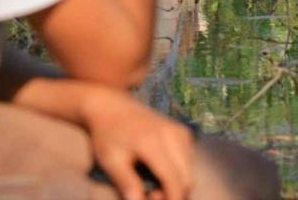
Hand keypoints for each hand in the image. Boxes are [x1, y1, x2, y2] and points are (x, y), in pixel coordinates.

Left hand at [77, 86, 194, 199]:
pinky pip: (188, 161)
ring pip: (189, 172)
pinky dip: (178, 174)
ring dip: (176, 186)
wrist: (113, 107)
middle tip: (150, 196)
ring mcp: (181, 131)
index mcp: (154, 143)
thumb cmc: (108, 136)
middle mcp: (174, 135)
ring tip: (151, 188)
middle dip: (173, 195)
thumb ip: (127, 184)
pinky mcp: (183, 132)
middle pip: (187, 179)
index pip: (174, 181)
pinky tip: (159, 174)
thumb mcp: (111, 161)